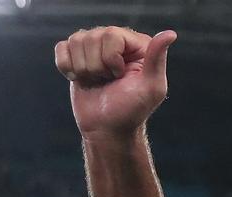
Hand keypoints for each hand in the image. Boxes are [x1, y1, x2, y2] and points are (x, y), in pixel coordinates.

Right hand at [55, 27, 176, 139]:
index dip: (111, 59)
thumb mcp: (151, 87)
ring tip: (97, 81)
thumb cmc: (131, 110)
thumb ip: (157, 58)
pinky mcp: (75, 56)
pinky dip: (67, 67)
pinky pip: (61, 48)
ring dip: (83, 69)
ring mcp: (94, 47)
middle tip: (108, 81)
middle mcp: (116, 40)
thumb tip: (171, 34)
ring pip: (75, 41)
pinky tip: (80, 79)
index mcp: (136, 44)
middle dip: (97, 66)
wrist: (108, 128)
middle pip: (90, 37)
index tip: (120, 76)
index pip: (111, 35)